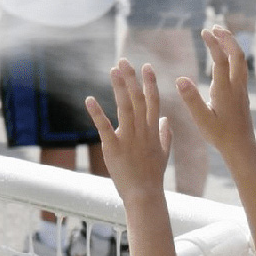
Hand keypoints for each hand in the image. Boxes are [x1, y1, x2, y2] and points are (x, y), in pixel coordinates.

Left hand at [86, 60, 171, 200]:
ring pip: (125, 107)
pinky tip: (90, 99)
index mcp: (153, 130)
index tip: (146, 66)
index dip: (150, 83)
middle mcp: (142, 130)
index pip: (153, 101)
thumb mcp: (163, 153)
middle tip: (124, 61)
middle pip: (138, 99)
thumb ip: (165, 135)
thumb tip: (166, 121)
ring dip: (119, 87)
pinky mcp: (113, 148)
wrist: (144, 195)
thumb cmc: (153, 176)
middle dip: (131, 78)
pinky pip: (104, 127)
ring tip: (113, 70)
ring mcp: (128, 138)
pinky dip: (97, 113)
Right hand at [176, 27, 255, 160]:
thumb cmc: (220, 135)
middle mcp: (236, 86)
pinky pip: (241, 67)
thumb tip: (180, 78)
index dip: (214, 44)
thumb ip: (191, 99)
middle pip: (237, 55)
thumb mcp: (202, 119)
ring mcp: (241, 88)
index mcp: (225, 90)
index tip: (204, 32)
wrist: (241, 146)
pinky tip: (227, 55)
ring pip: (241, 60)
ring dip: (232, 45)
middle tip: (214, 27)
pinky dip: (234, 55)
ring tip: (221, 35)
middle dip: (227, 38)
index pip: (221, 61)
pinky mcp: (242, 92)